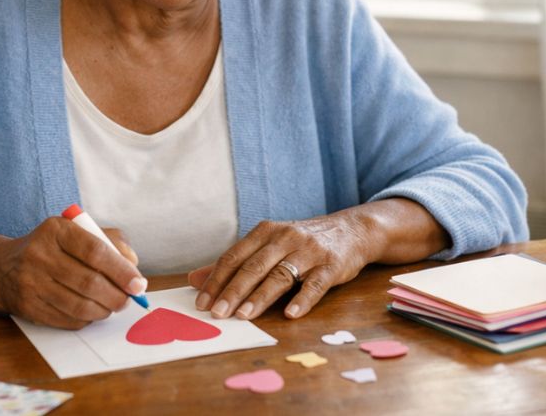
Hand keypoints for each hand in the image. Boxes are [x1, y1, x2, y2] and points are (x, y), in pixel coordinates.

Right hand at [0, 217, 145, 328]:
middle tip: (129, 299)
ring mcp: (31, 283)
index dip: (121, 270)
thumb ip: (109, 241)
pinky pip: (68, 319)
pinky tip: (92, 311)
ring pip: (80, 305)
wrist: (2, 268)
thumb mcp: (76, 231)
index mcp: (56, 230)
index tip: (138, 283)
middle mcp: (40, 255)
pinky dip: (87, 319)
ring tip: (112, 305)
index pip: (95, 251)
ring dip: (105, 310)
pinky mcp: (28, 307)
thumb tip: (133, 265)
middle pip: (89, 282)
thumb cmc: (51, 248)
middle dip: (117, 295)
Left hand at [188, 212, 380, 320]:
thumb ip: (233, 263)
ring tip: (244, 316)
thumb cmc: (301, 243)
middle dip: (233, 291)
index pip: (234, 257)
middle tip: (217, 313)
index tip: (202, 302)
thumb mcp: (268, 245)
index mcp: (265, 232)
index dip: (216, 280)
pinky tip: (291, 314)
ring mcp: (309, 251)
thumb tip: (195, 279)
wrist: (350, 230)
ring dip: (261, 297)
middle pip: (254, 267)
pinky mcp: (331, 265)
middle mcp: (285, 238)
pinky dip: (303, 299)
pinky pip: (316, 284)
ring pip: (280, 275)